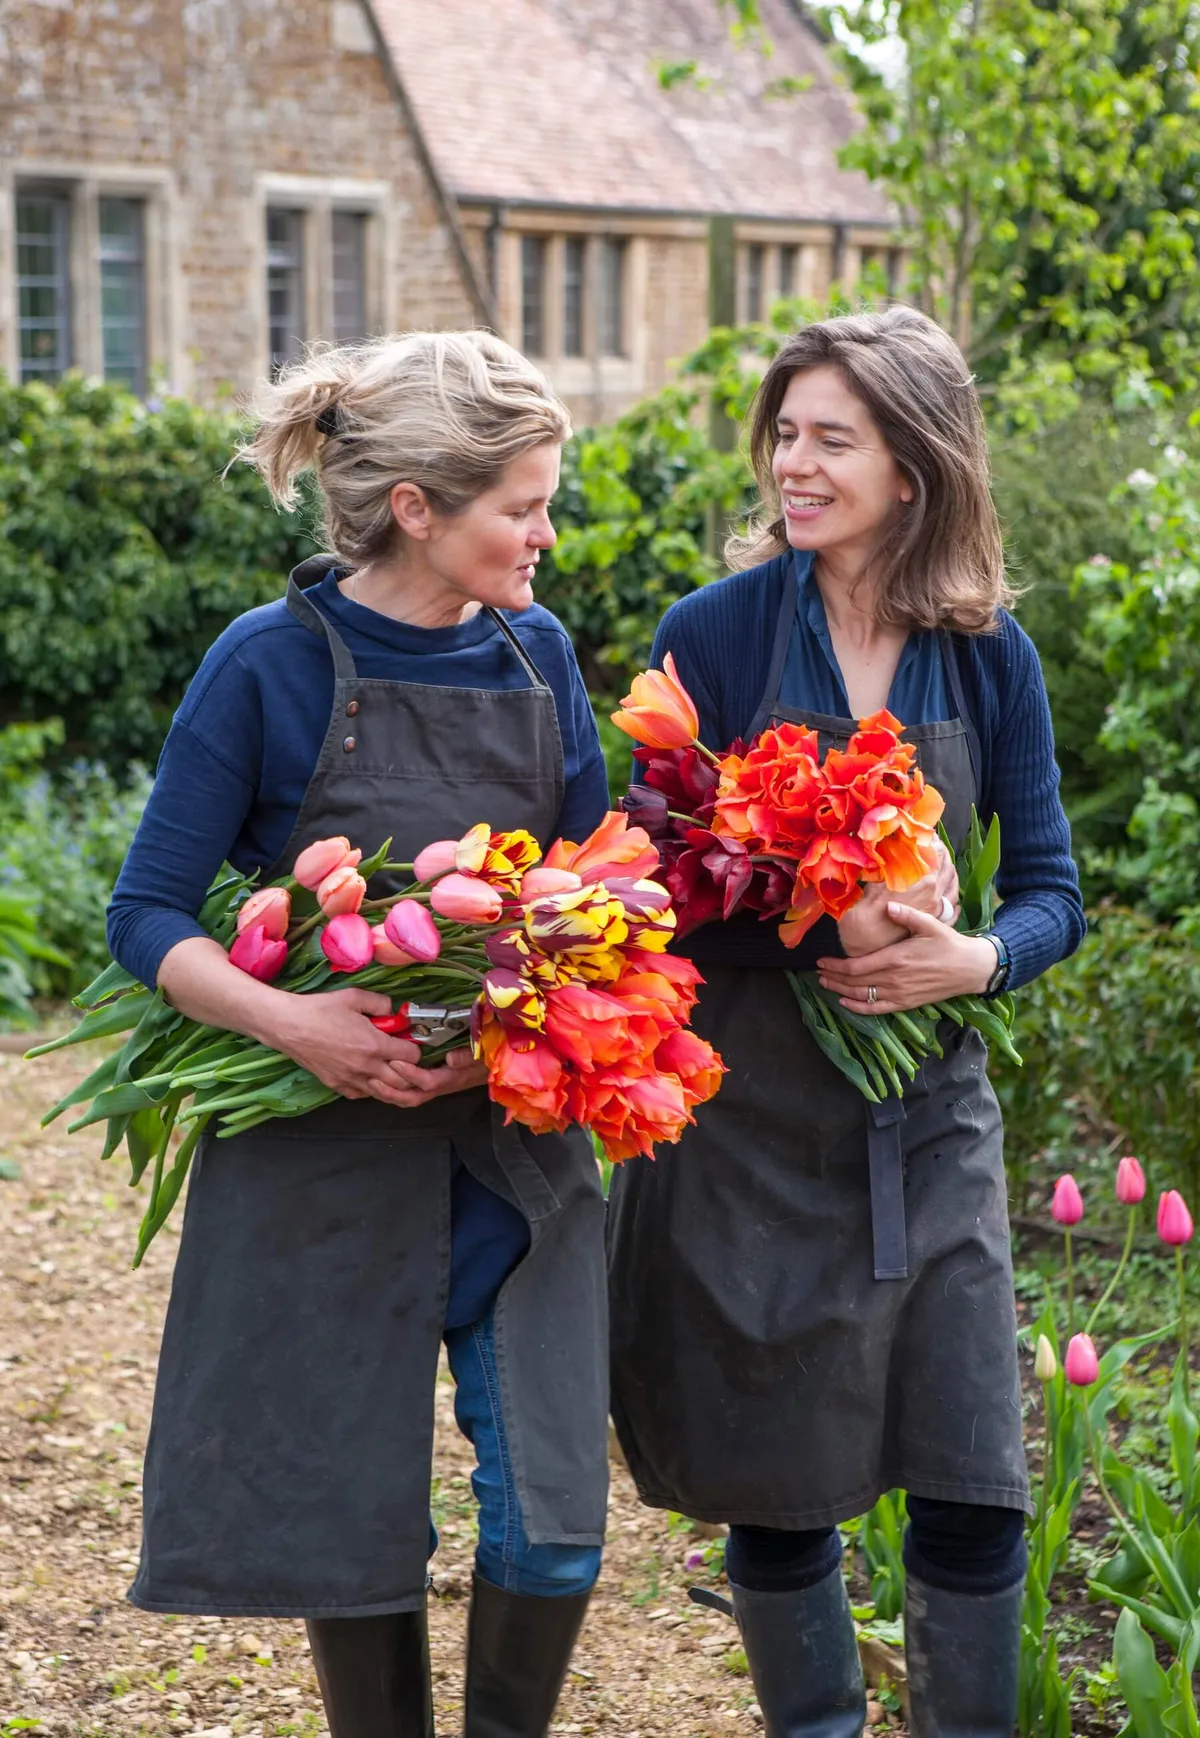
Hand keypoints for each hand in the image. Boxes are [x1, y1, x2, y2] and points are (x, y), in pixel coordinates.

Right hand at [267, 987, 437, 1107]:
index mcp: (374, 1045)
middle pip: (403, 1081)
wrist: (289, 1026)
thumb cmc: (320, 1010)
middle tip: (405, 1058)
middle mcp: (366, 1067)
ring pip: (384, 1093)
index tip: (409, 1041)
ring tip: (392, 1070)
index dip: (414, 1048)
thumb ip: (380, 1003)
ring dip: (393, 1084)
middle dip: (410, 1071)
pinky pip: (363, 1095)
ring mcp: (351, 1080)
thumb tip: (393, 1010)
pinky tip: (369, 1075)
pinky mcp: (337, 1086)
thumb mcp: (354, 996)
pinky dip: (371, 1088)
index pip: (412, 1057)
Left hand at [380, 1045, 489, 1110]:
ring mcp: (434, 1087)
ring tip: (370, 1081)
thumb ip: (468, 1057)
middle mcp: (441, 1086)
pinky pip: (408, 1092)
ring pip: (408, 1098)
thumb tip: (450, 1059)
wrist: (492, 1064)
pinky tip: (379, 1081)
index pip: (428, 1081)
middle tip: (373, 1077)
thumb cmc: (487, 1054)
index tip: (396, 1061)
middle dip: (391, 1091)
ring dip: (388, 1093)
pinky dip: (392, 1090)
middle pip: (412, 1097)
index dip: (411, 1074)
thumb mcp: (482, 1052)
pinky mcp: (429, 1084)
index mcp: (452, 1078)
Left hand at [818, 903, 997, 1014]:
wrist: (970, 968)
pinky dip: (858, 1008)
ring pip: (862, 996)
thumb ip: (907, 915)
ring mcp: (899, 994)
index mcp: (895, 958)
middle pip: (854, 982)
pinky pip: (877, 1009)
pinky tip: (845, 1003)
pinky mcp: (906, 1003)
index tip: (821, 961)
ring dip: (841, 991)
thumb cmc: (948, 944)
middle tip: (817, 973)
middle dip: (833, 978)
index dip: (835, 966)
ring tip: (825, 984)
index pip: (856, 966)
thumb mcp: (929, 924)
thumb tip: (888, 905)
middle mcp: (894, 979)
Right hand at [837, 842, 959, 957]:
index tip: (927, 835)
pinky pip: (952, 909)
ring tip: (943, 868)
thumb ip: (885, 863)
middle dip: (943, 856)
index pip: (937, 852)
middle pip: (948, 868)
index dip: (933, 841)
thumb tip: (889, 844)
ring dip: (950, 875)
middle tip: (934, 848)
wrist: (866, 945)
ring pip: (953, 887)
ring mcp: (937, 910)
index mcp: (922, 879)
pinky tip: (948, 896)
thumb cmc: (864, 912)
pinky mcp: (934, 924)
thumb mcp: (872, 881)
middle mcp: (935, 893)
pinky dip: (952, 899)